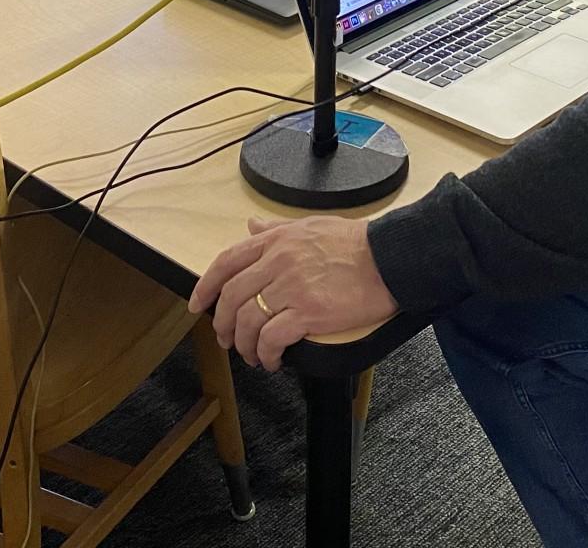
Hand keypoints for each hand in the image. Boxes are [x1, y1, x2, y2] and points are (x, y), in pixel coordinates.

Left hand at [190, 217, 398, 370]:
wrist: (389, 257)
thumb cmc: (356, 243)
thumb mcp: (309, 226)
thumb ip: (276, 230)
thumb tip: (252, 226)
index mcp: (276, 241)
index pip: (226, 262)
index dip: (205, 286)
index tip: (198, 304)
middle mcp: (277, 262)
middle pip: (231, 297)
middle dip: (223, 323)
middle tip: (227, 339)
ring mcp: (291, 287)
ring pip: (248, 321)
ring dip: (244, 344)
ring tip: (252, 356)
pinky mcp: (308, 312)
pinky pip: (272, 338)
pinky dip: (266, 354)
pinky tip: (272, 361)